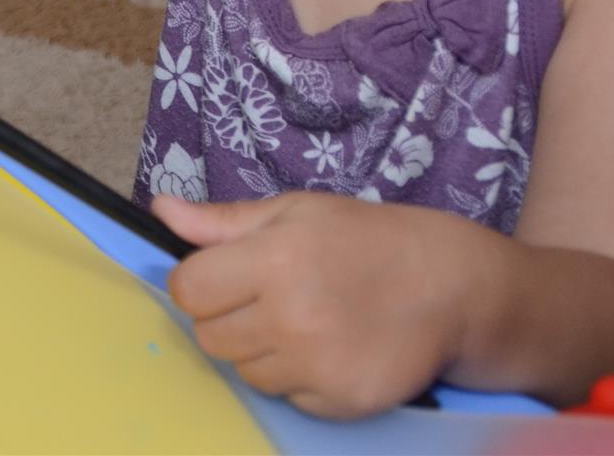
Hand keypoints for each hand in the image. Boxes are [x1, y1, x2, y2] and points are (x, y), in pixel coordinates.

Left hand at [157, 191, 474, 418]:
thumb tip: (162, 212)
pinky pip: (287, 398)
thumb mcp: (296, 211)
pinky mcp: (341, 402)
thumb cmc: (368, 240)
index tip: (222, 277)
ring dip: (261, 351)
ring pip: (244, 372)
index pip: (188, 290)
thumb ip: (223, 221)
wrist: (451, 286)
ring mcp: (317, 365)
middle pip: (209, 337)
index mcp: (273, 260)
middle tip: (268, 298)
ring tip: (304, 321)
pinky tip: (330, 348)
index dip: (199, 283)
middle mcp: (291, 316)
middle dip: (227, 318)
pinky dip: (298, 380)